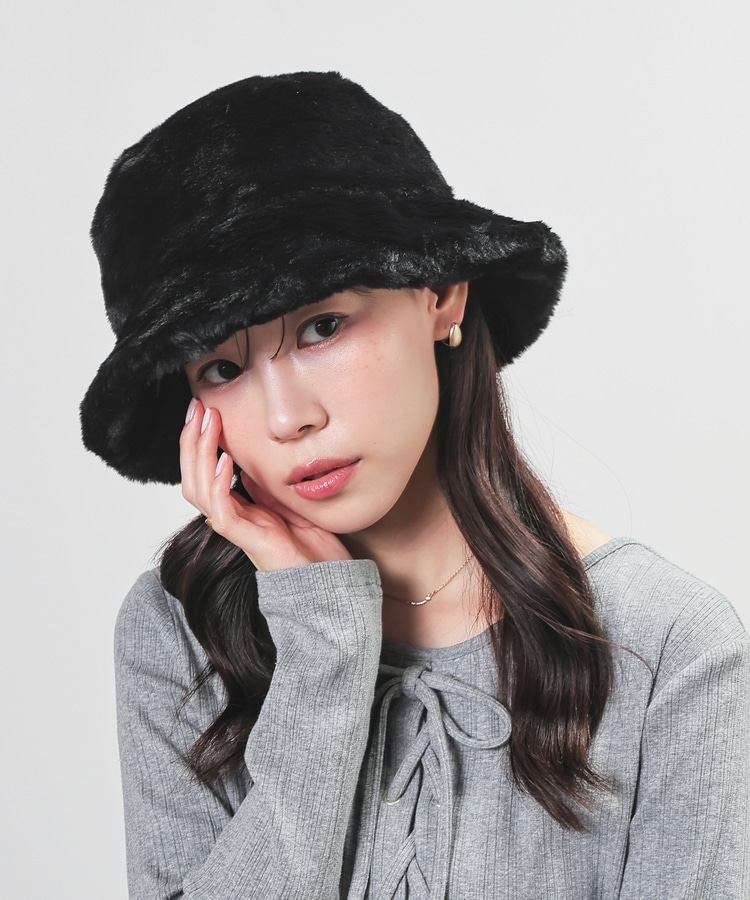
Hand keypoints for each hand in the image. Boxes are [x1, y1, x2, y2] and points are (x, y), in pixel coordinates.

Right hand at [180, 399, 352, 571]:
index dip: (199, 443)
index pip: (205, 472)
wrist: (331, 582)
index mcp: (240, 509)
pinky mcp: (250, 541)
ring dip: (201, 455)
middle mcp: (233, 519)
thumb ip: (266, 487)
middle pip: (194, 478)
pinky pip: (223, 512)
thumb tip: (249, 464)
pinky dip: (219, 484)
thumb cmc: (314, 549)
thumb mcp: (288, 504)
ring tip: (207, 425)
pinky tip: (224, 461)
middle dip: (192, 441)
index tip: (203, 411)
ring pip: (200, 492)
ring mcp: (239, 530)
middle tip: (197, 409)